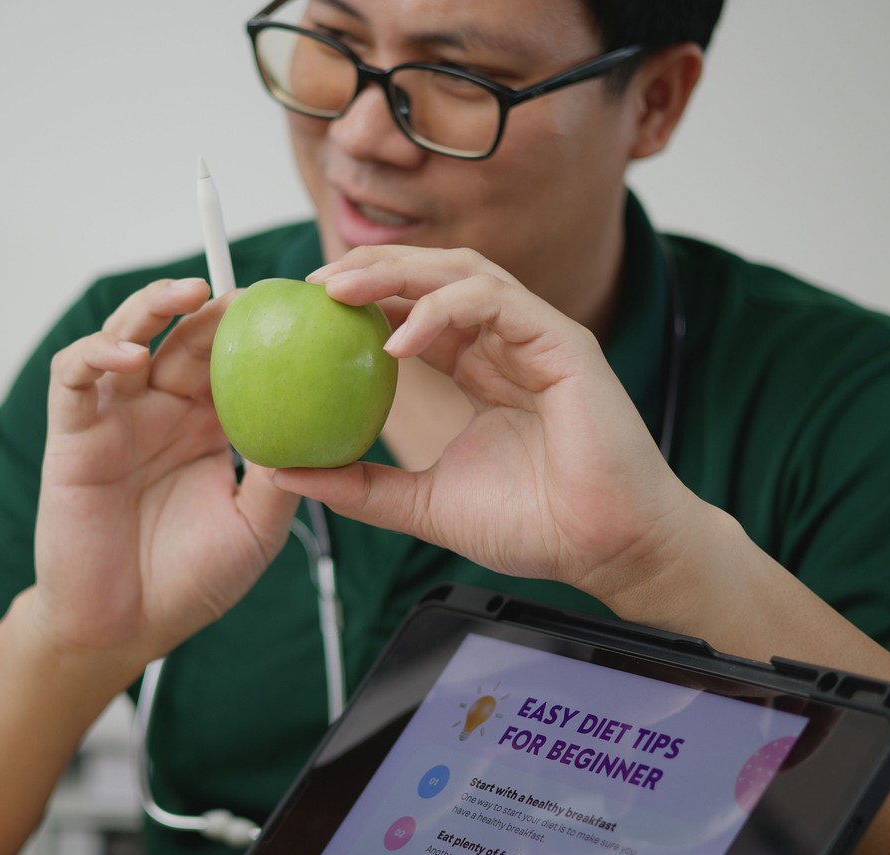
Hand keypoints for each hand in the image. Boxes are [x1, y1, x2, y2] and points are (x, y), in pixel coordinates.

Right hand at [31, 278, 301, 680]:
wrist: (126, 629)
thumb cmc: (191, 581)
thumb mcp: (257, 526)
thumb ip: (283, 474)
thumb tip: (326, 426)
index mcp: (208, 428)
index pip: (232, 360)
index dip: (257, 330)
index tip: (297, 309)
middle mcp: (161, 412)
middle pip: (184, 336)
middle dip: (214, 306)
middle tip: (251, 291)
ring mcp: (115, 418)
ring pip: (126, 336)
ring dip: (152, 306)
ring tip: (190, 292)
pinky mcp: (72, 434)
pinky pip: (75, 376)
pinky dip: (97, 353)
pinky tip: (131, 356)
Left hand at [275, 247, 713, 616]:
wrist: (604, 549)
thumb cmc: (533, 526)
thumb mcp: (422, 505)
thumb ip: (361, 486)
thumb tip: (284, 474)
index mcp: (478, 369)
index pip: (412, 311)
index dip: (360, 300)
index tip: (303, 312)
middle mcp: (506, 342)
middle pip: (431, 277)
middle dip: (370, 270)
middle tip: (313, 286)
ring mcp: (536, 337)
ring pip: (461, 272)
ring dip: (396, 274)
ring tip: (342, 293)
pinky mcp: (562, 343)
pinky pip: (495, 301)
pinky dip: (443, 310)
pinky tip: (398, 342)